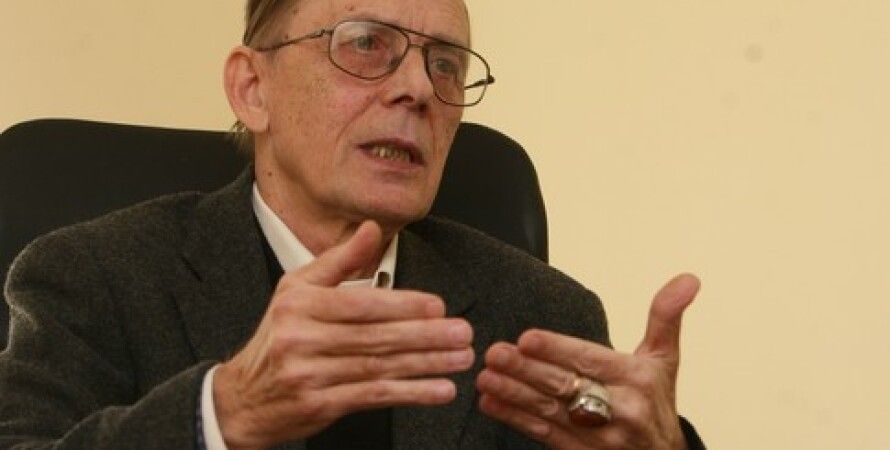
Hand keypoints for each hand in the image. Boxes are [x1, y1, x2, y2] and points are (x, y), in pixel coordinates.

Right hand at [213, 221, 474, 448]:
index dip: (402, 305)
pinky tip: (439, 389)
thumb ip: (339, 260)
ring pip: (378, 367)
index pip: (359, 303)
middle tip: (462, 333)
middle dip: (425, 335)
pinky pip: (373, 395)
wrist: (244, 396)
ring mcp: (308, 374)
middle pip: (374, 336)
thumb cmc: (280, 335)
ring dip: (426, 364)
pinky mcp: (319, 405)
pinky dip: (410, 393)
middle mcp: (300, 338)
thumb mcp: (298, 289)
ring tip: (461, 359)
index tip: (438, 306)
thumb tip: (372, 229)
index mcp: (299, 303)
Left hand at [476, 274, 699, 449]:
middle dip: (526, 370)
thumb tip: (688, 279)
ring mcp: (599, 437)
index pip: (590, 361)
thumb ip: (666, 316)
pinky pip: (544, 434)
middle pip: (565, 386)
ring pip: (549, 411)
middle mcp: (619, 410)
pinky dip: (515, 418)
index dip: (557, 350)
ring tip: (485, 378)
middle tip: (495, 354)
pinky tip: (491, 403)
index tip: (527, 339)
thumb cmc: (657, 401)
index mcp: (637, 380)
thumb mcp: (665, 358)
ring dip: (513, 394)